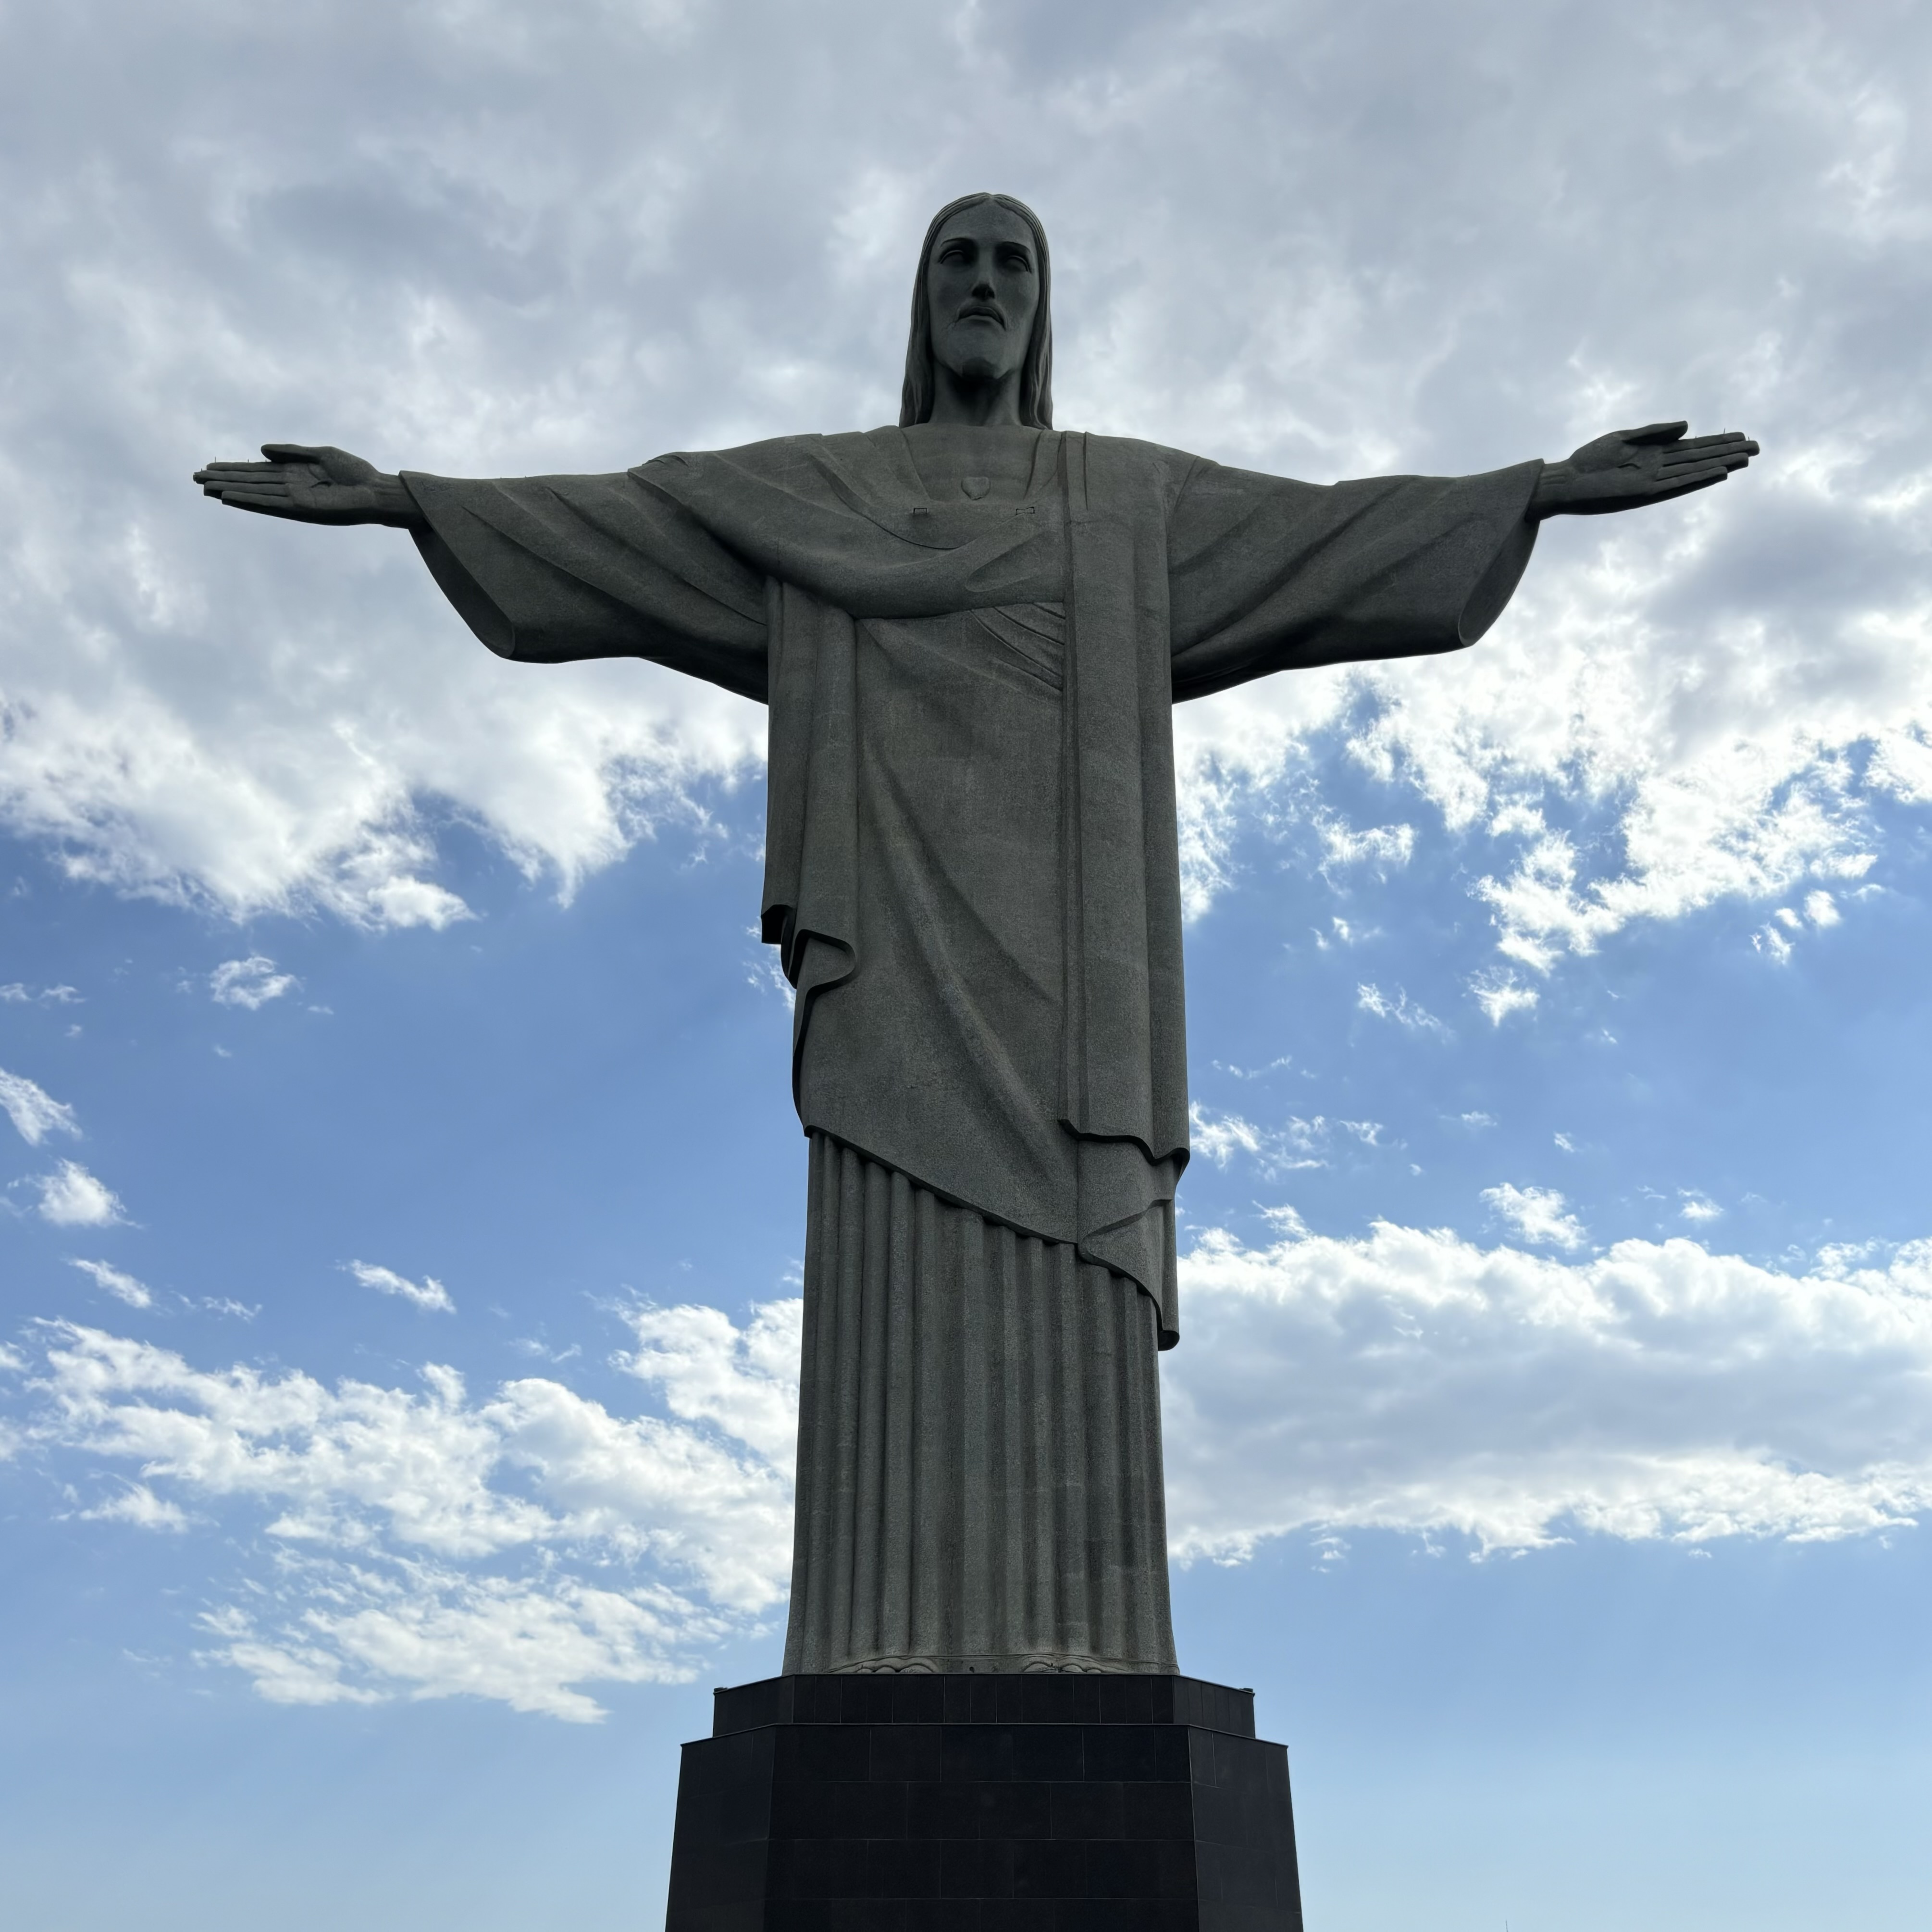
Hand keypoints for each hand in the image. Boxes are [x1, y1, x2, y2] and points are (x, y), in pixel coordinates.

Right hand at [192, 444, 420, 526]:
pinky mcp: (302, 510)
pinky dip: (250, 501)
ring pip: (254, 494)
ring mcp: (293, 500)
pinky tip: (230, 497)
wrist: (376, 491)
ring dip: (229, 490)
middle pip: (249, 483)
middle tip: (195, 479)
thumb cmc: (355, 472)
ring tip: (205, 488)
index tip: (209, 467)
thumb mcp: (321, 453)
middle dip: (223, 480)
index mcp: (293, 473)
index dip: (232, 469)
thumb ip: (291, 451)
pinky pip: (270, 505)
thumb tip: (261, 450)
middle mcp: (289, 488)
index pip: (256, 472)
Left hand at [1530, 421, 1758, 518]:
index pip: (1693, 447)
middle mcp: (1658, 468)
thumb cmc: (1589, 460)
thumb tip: (1688, 426)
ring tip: (1746, 459)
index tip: (1742, 436)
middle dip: (1728, 452)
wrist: (1565, 481)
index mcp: (1654, 454)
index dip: (1718, 442)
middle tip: (1757, 448)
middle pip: (1701, 458)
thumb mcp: (1623, 438)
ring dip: (1721, 464)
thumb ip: (1655, 431)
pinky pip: (1677, 485)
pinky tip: (1718, 472)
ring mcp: (1653, 481)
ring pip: (1694, 471)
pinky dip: (1698, 478)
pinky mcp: (1644, 493)